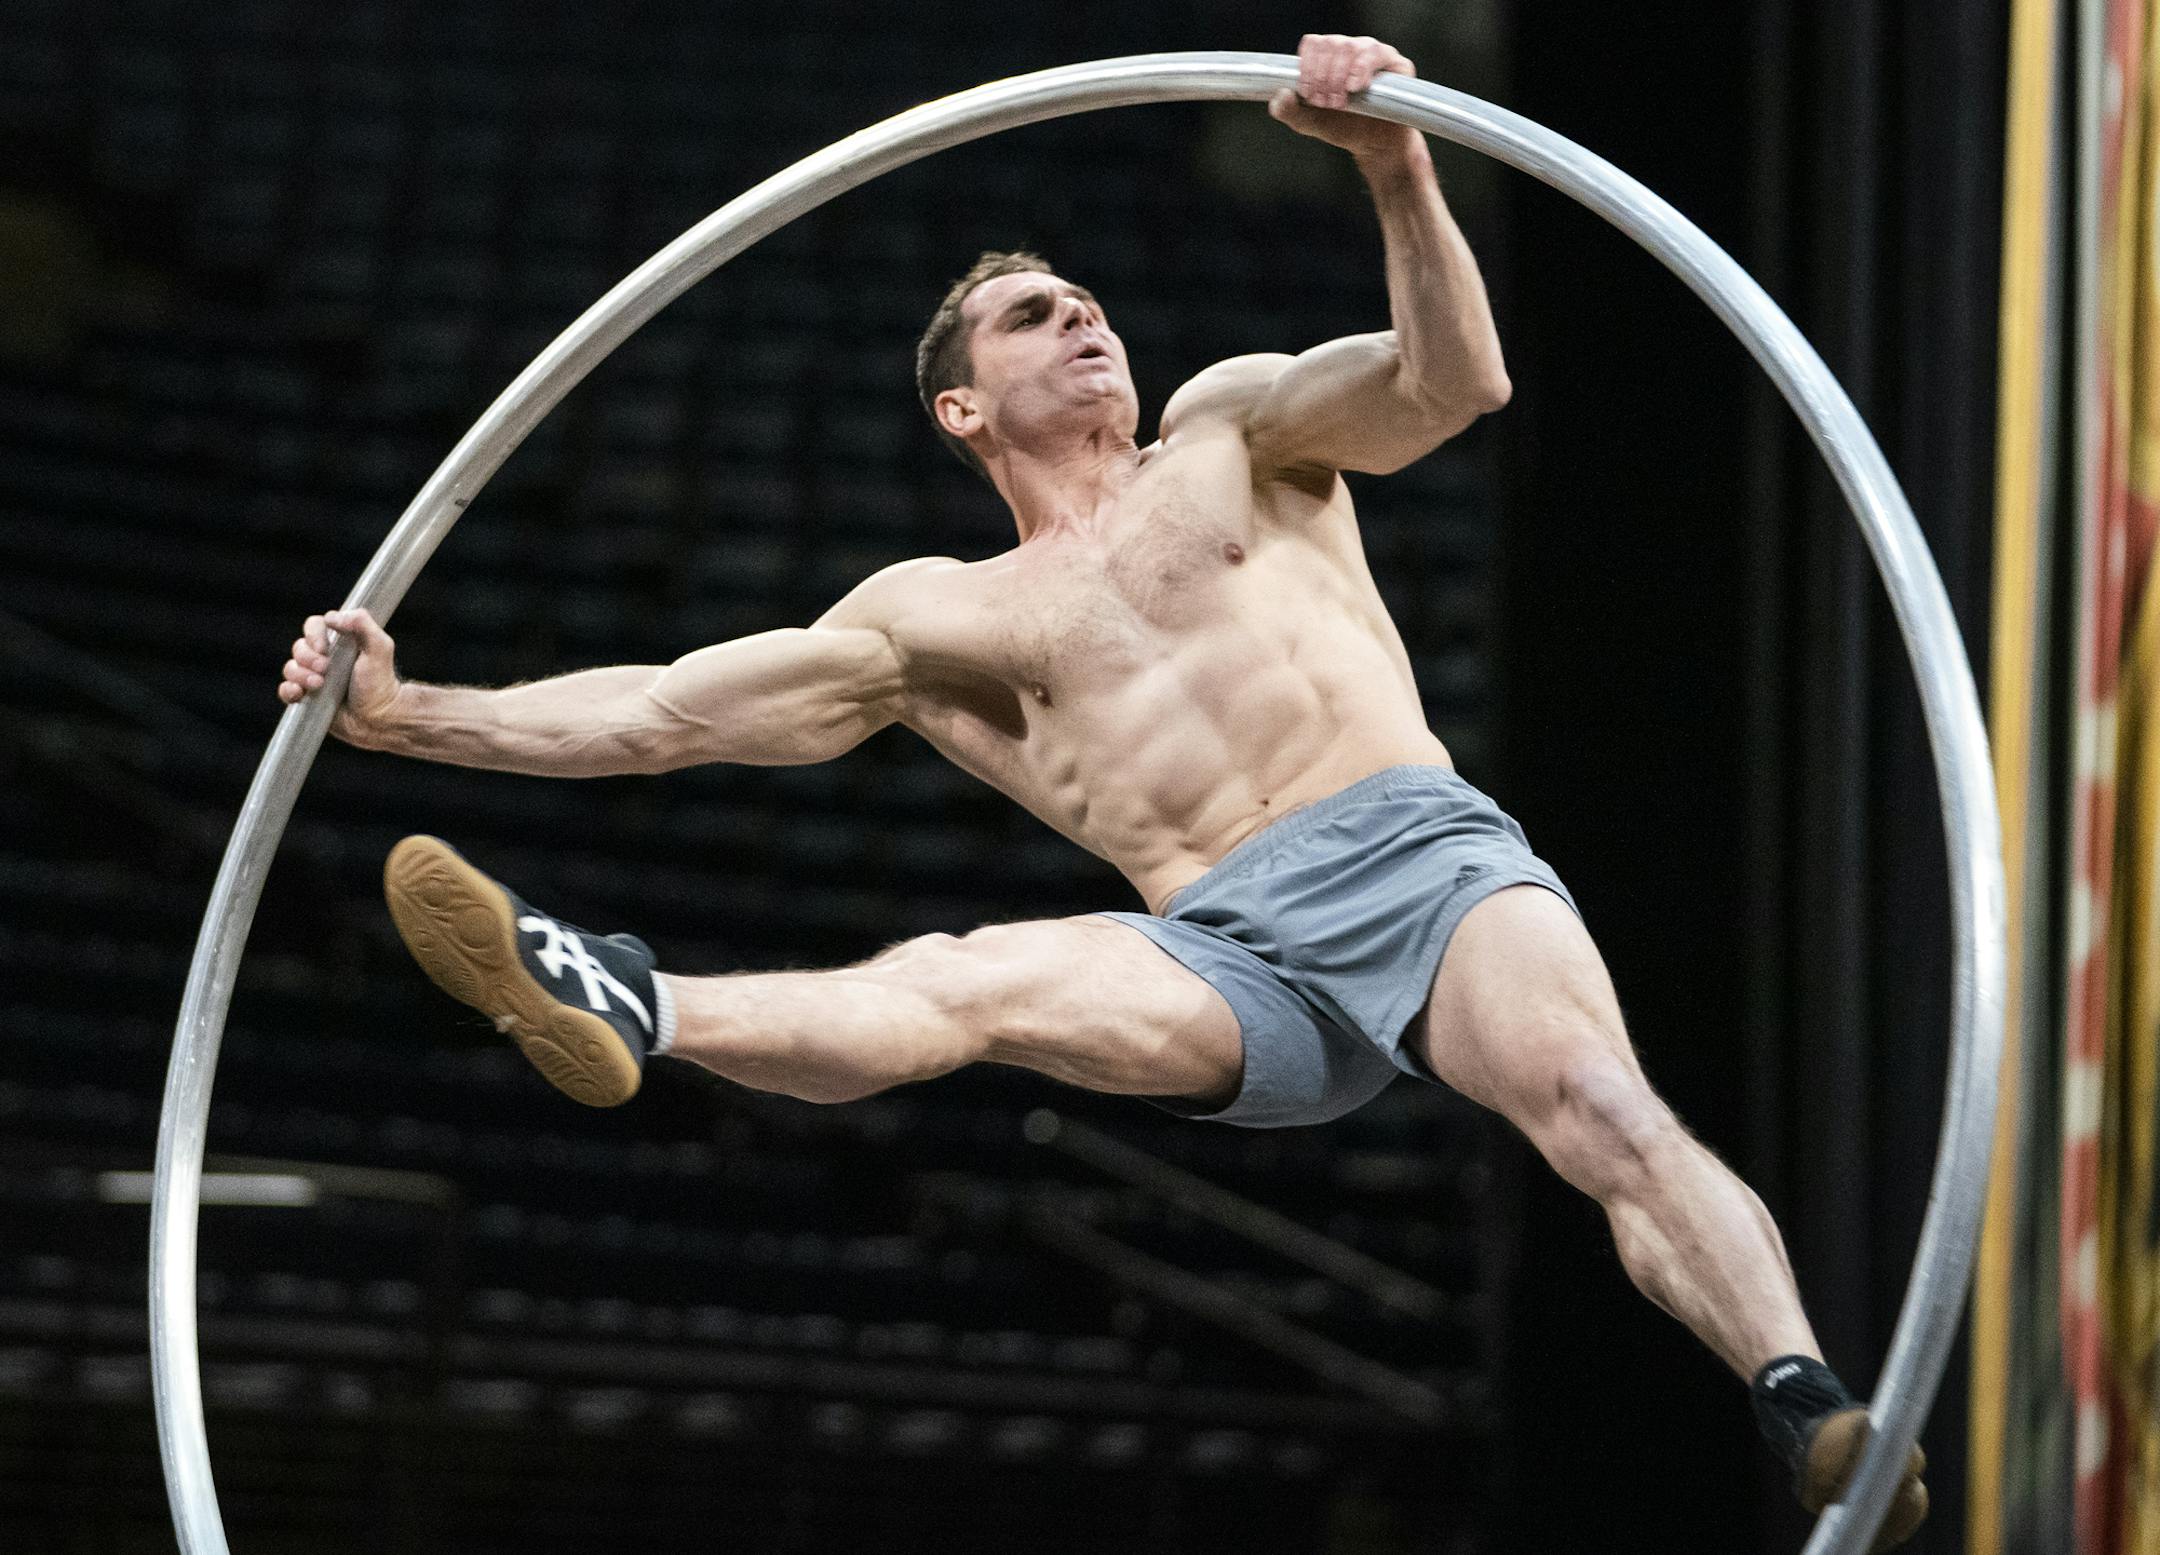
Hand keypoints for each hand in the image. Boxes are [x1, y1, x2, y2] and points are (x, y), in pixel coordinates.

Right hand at [280, 607, 401, 737]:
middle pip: (299, 647)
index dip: (314, 634)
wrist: (378, 720)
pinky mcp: (307, 699)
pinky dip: (288, 690)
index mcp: (339, 642)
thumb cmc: (381, 684)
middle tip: (325, 670)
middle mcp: (324, 658)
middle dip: (308, 658)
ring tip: (319, 685)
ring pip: (291, 668)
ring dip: (301, 675)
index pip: (314, 626)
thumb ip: (363, 624)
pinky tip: (300, 694)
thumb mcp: (379, 648)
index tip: (325, 648)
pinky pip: (285, 690)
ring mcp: (313, 678)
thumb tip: (334, 617)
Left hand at [1268, 34, 1422, 161]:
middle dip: (1322, 76)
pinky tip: (1355, 88)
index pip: (1313, 44)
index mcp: (1329, 57)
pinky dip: (1360, 69)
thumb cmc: (1345, 128)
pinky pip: (1375, 53)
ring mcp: (1372, 53)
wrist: (1375, 146)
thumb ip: (1289, 111)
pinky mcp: (1394, 63)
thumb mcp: (1311, 123)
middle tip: (1325, 103)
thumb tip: (1280, 94)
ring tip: (1340, 102)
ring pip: (1349, 46)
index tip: (1307, 93)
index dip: (1307, 66)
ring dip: (1338, 76)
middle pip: (1329, 44)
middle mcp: (1350, 49)